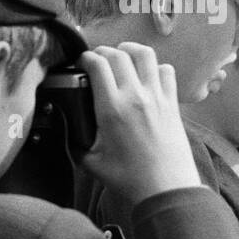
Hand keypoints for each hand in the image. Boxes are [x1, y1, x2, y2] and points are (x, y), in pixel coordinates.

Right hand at [78, 43, 200, 205]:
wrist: (167, 187)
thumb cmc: (129, 178)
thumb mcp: (91, 162)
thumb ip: (75, 142)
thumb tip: (65, 130)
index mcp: (111, 108)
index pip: (98, 64)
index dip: (86, 57)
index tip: (81, 62)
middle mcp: (135, 97)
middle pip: (119, 55)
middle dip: (105, 51)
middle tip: (99, 59)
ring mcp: (157, 98)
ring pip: (147, 56)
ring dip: (132, 51)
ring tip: (123, 56)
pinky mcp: (173, 104)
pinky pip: (167, 72)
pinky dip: (156, 67)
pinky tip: (148, 76)